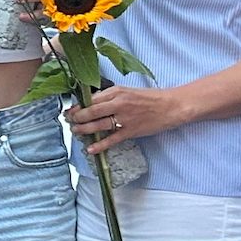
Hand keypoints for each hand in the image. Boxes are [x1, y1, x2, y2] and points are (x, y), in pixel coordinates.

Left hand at [66, 84, 183, 152]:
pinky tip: (90, 149)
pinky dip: (100, 145)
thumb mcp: (128, 91)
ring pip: (98, 125)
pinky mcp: (131, 131)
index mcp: (117, 91)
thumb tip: (93, 104)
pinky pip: (112, 139)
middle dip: (76, 118)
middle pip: (91, 112)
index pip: (91, 99)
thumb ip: (111, 97)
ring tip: (75, 131)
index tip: (70, 110)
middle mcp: (118, 103)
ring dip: (83, 129)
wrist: (172, 106)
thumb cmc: (151, 98)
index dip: (78, 106)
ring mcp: (124, 118)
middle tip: (69, 121)